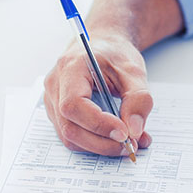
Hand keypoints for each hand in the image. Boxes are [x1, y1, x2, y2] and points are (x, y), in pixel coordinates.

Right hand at [44, 33, 152, 155]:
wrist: (103, 46)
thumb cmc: (115, 55)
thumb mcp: (134, 71)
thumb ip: (138, 99)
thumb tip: (134, 131)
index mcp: (70, 68)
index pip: (73, 105)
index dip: (98, 124)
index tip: (125, 133)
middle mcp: (55, 86)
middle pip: (70, 127)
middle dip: (102, 142)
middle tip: (132, 145)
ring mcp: (53, 101)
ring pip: (70, 137)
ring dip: (101, 146)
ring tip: (129, 143)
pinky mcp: (60, 114)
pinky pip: (74, 136)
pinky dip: (96, 143)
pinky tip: (116, 139)